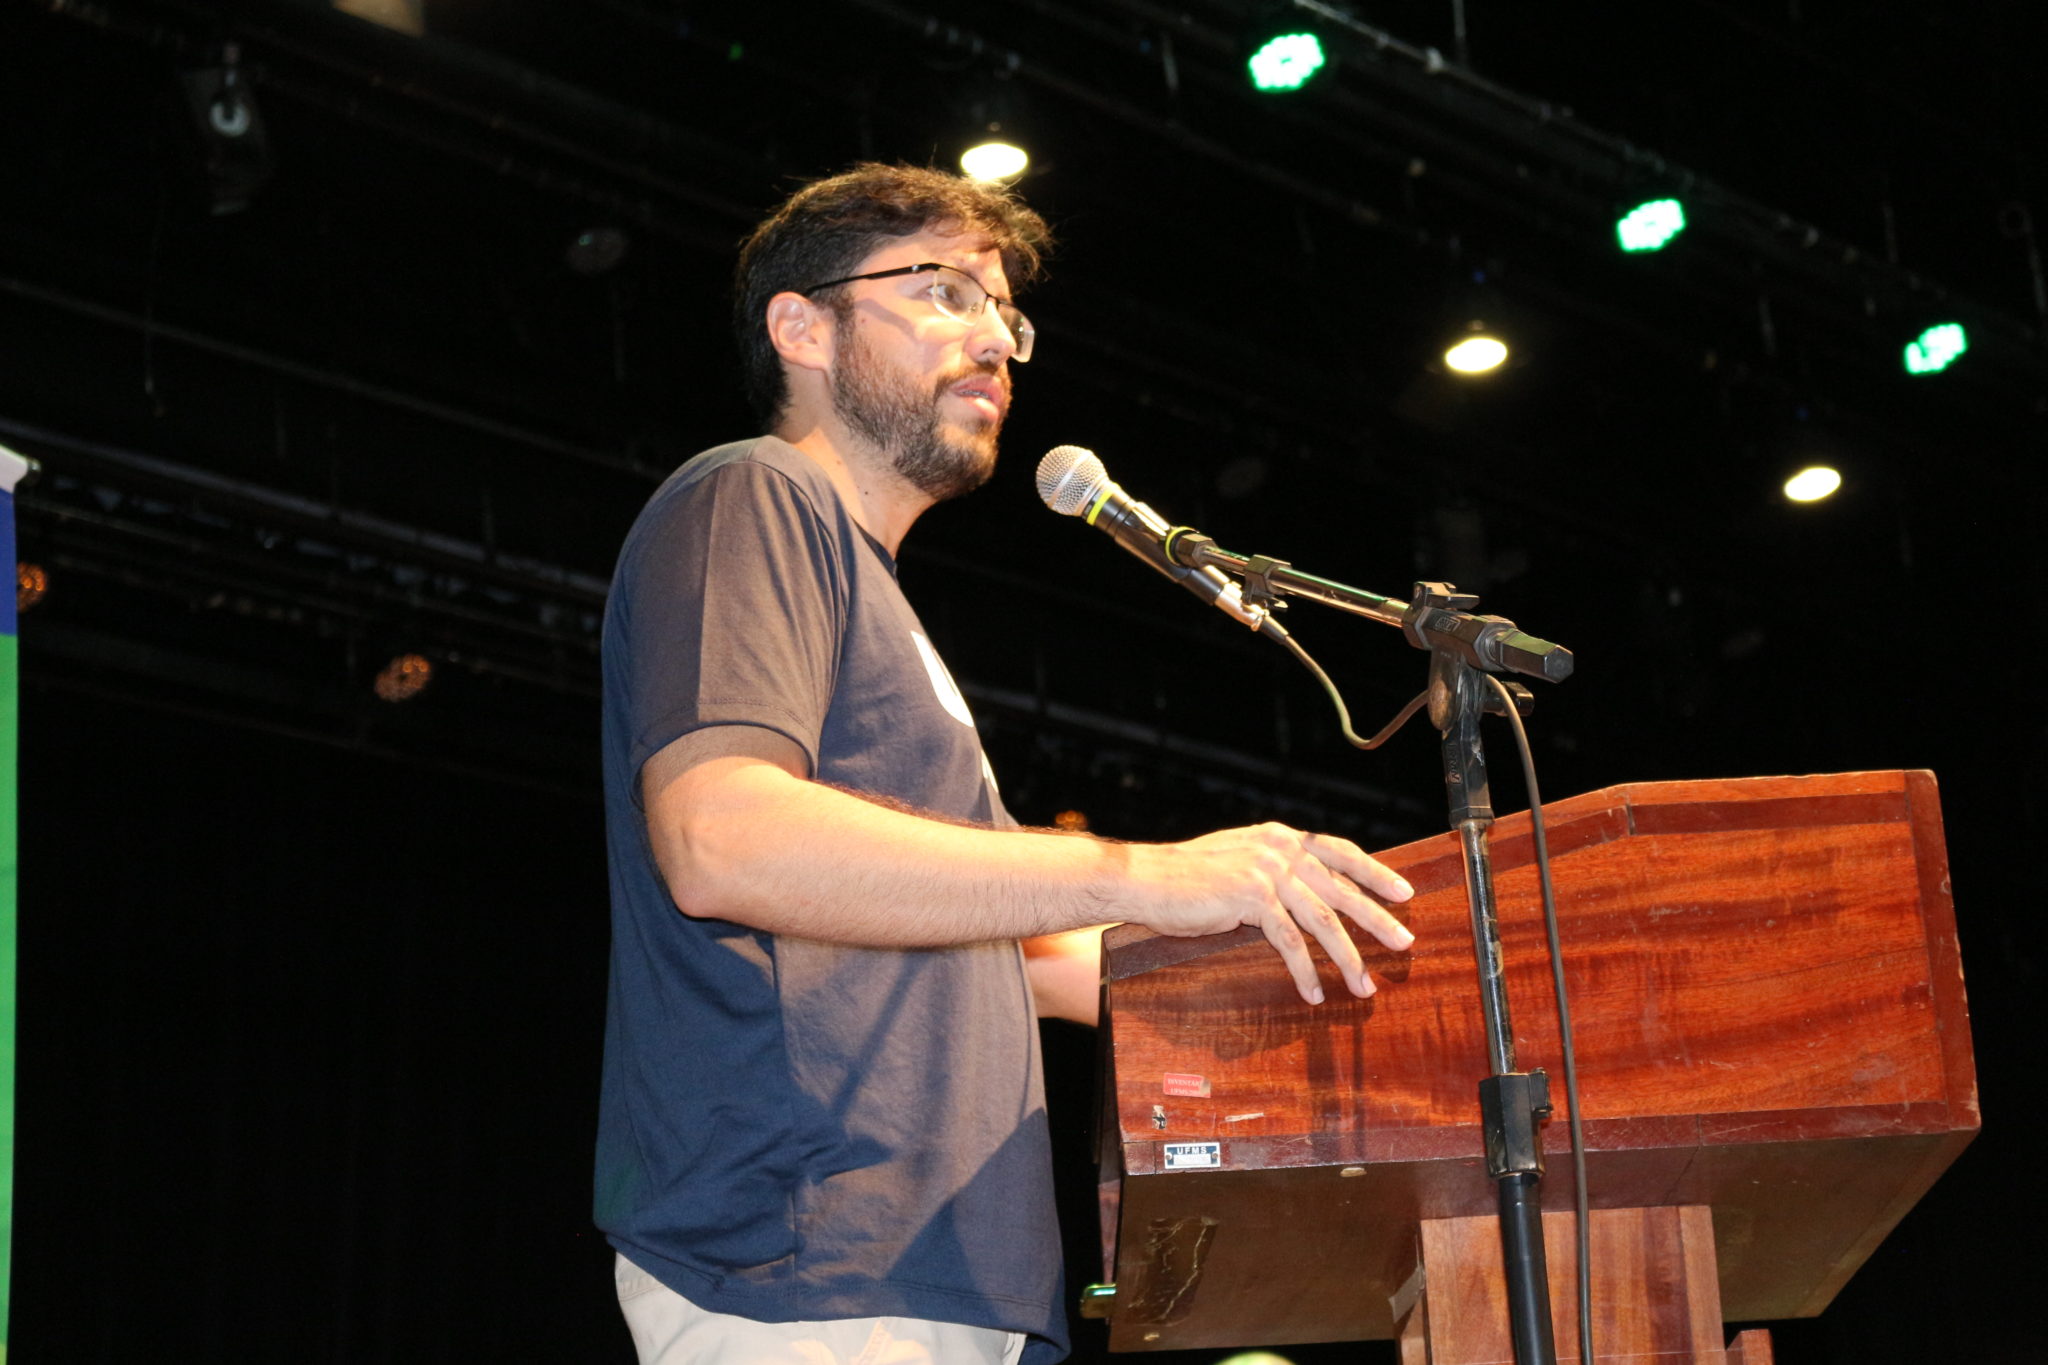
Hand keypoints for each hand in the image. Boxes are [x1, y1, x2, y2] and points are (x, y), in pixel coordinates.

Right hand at [1131, 823, 1414, 1004]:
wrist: (1143, 878)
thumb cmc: (1185, 877)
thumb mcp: (1237, 861)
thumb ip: (1272, 868)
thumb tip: (1305, 890)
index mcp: (1279, 837)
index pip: (1340, 853)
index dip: (1374, 873)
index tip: (1403, 891)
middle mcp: (1278, 849)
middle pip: (1341, 890)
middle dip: (1376, 919)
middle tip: (1404, 942)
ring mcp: (1266, 873)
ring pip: (1321, 921)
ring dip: (1346, 958)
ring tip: (1364, 986)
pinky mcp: (1250, 899)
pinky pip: (1289, 943)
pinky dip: (1304, 971)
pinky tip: (1314, 993)